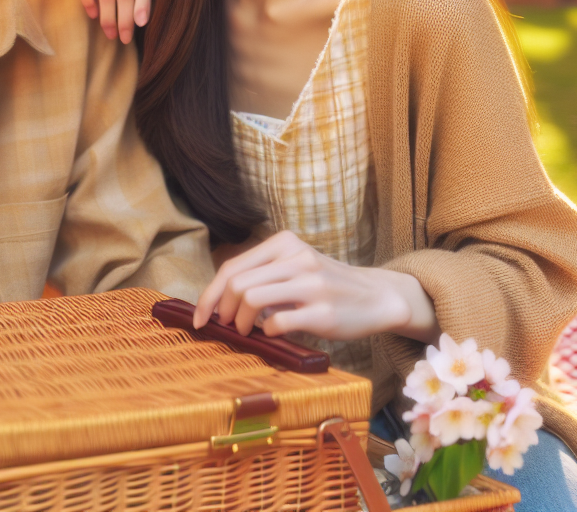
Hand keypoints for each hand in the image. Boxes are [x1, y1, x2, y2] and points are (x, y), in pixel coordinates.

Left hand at [193, 230, 438, 343]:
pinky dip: (267, 332)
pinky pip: (277, 323)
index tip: (200, 317)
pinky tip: (276, 333)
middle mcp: (297, 258)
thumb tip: (218, 300)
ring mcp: (311, 284)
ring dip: (241, 323)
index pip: (232, 267)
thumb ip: (264, 274)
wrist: (376, 297)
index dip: (209, 294)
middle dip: (222, 310)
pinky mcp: (322, 312)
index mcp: (285, 243)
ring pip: (251, 300)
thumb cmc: (327, 286)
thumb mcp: (297, 265)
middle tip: (227, 326)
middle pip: (236, 284)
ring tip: (248, 331)